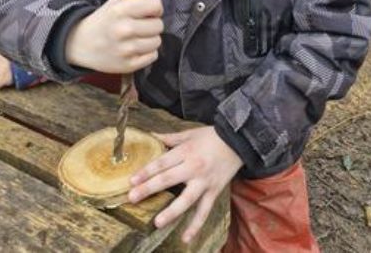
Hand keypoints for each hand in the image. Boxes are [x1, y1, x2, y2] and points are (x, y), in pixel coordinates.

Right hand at [65, 0, 163, 73]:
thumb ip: (131, 0)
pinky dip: (147, 53)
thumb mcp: (111, 5)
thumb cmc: (101, 23)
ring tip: (138, 39)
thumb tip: (151, 2)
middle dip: (152, 25)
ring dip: (150, 40)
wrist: (79, 45)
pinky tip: (136, 50)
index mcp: (121, 11)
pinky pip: (153, 56)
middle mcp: (125, 29)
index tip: (150, 12)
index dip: (156, 8)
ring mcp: (127, 49)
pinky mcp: (129, 65)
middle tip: (142, 27)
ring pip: (157, 42)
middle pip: (158, 25)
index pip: (155, 5)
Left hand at [128, 126, 242, 243]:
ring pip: (186, 200)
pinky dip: (196, 225)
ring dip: (171, 212)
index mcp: (186, 151)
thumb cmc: (211, 136)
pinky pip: (204, 211)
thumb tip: (151, 135)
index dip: (146, 172)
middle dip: (149, 189)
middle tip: (132, 198)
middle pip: (168, 180)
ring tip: (157, 222)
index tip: (131, 181)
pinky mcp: (214, 191)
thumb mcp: (190, 133)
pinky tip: (186, 238)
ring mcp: (204, 182)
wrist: (238, 141)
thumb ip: (170, 137)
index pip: (162, 163)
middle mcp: (194, 167)